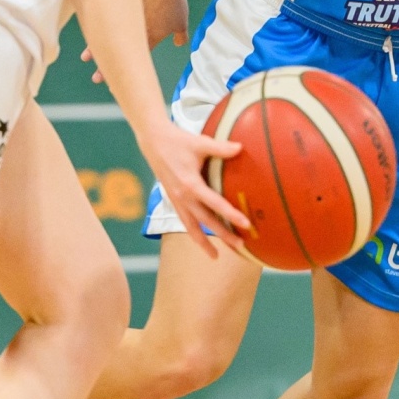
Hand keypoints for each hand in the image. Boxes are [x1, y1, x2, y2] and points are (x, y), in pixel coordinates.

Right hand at [83, 0, 188, 83]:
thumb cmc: (173, 4)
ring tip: (85, 58)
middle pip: (117, 55)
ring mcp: (123, 21)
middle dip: (105, 69)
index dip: (126, 73)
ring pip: (106, 39)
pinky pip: (103, 20)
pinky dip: (96, 28)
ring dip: (95, 49)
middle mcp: (134, 34)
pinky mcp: (116, 6)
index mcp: (149, 40)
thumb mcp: (180, 21)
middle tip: (96, 79)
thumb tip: (180, 43)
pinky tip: (90, 31)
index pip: (135, 63)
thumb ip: (180, 35)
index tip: (115, 84)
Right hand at [139, 119, 249, 258]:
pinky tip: (201, 241)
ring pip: (191, 227)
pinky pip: (184, 221)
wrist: (153, 141)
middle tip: (240, 246)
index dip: (231, 214)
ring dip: (204, 242)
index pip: (215, 204)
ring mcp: (176, 200)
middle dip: (223, 235)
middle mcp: (182, 197)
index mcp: (190, 184)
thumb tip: (241, 147)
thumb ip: (220, 148)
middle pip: (205, 221)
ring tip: (216, 256)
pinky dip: (193, 233)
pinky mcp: (173, 200)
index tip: (246, 224)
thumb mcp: (199, 143)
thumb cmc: (178, 141)